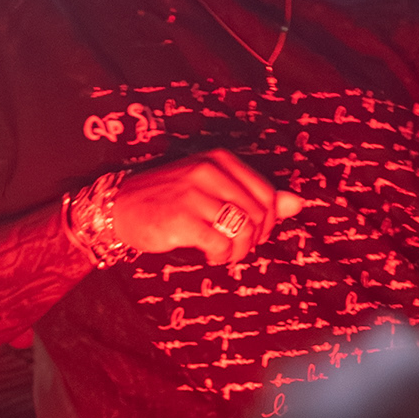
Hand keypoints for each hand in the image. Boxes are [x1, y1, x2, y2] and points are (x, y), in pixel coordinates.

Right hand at [108, 152, 303, 269]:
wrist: (120, 208)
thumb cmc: (170, 199)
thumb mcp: (213, 189)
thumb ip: (254, 196)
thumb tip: (298, 204)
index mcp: (221, 160)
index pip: (267, 193)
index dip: (269, 221)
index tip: (254, 233)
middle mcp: (209, 171)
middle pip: (259, 214)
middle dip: (255, 238)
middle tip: (238, 247)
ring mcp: (194, 193)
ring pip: (243, 230)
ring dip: (239, 251)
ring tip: (225, 253)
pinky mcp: (181, 218)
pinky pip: (220, 244)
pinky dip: (221, 256)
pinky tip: (209, 255)